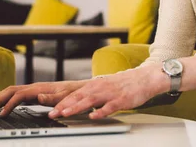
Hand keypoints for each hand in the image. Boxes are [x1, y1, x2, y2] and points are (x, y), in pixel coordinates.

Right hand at [0, 80, 87, 116]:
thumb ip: (52, 98)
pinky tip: (2, 104)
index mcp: (39, 89)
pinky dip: (6, 98)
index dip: (8, 105)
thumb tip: (39, 97)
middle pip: (11, 91)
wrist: (81, 89)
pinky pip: (16, 94)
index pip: (18, 95)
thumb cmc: (73, 94)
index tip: (1, 115)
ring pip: (12, 91)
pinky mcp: (35, 93)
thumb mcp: (65, 97)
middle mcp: (35, 87)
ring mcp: (34, 89)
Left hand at [48, 65, 167, 119]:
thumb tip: (78, 103)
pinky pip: (109, 107)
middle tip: (52, 113)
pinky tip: (94, 117)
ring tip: (66, 113)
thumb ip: (92, 94)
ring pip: (90, 101)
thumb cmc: (124, 84)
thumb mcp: (105, 86)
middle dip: (64, 105)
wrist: (145, 78)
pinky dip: (101, 112)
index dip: (62, 101)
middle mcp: (100, 87)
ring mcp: (110, 94)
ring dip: (77, 107)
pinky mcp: (121, 100)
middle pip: (79, 96)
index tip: (51, 109)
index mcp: (95, 85)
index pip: (75, 93)